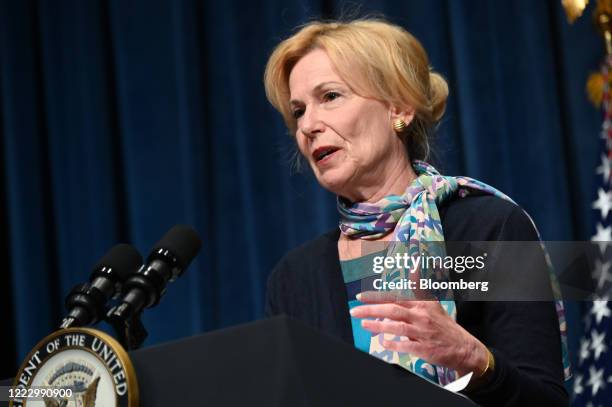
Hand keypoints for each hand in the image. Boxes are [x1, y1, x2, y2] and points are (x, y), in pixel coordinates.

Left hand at [350, 291, 488, 376]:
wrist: (463, 347)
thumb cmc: (443, 324)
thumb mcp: (432, 303)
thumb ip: (419, 285)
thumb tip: (415, 264)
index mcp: (422, 304)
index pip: (395, 297)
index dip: (376, 296)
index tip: (359, 296)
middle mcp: (422, 316)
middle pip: (393, 311)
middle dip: (371, 310)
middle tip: (353, 311)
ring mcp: (423, 333)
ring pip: (398, 327)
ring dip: (379, 326)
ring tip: (363, 324)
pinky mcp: (425, 349)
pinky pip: (406, 345)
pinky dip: (393, 344)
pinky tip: (382, 342)